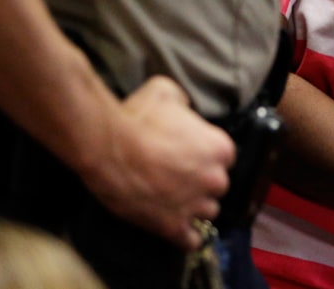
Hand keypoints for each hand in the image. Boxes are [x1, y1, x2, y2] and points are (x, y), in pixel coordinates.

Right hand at [79, 75, 235, 249]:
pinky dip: (186, 236)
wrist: (107, 146)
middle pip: (218, 185)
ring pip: (207, 212)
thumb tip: (186, 110)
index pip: (226, 156)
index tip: (192, 153)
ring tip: (173, 197)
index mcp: (220, 146)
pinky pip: (192, 241)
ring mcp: (194, 205)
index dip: (208, 154)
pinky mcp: (173, 227)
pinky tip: (177, 225)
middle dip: (202, 181)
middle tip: (179, 173)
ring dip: (194, 206)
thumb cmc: (138, 116)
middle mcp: (214, 178)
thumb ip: (186, 102)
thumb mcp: (167, 91)